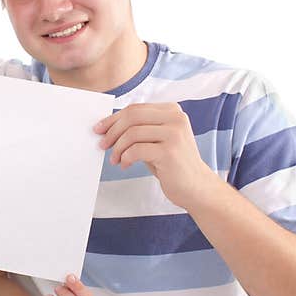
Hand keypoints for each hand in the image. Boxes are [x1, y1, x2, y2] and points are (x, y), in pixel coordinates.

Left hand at [94, 102, 219, 209]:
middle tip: (102, 144)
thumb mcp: (156, 140)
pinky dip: (125, 158)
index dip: (113, 119)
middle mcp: (175, 118)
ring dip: (117, 148)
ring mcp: (174, 134)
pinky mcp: (170, 152)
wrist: (196, 187)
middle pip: (132, 116)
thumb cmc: (172, 164)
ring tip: (115, 160)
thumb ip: (138, 129)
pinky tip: (125, 165)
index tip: (99, 129)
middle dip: (112, 131)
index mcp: (172, 111)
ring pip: (132, 133)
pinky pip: (136, 150)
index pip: (135, 108)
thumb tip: (107, 127)